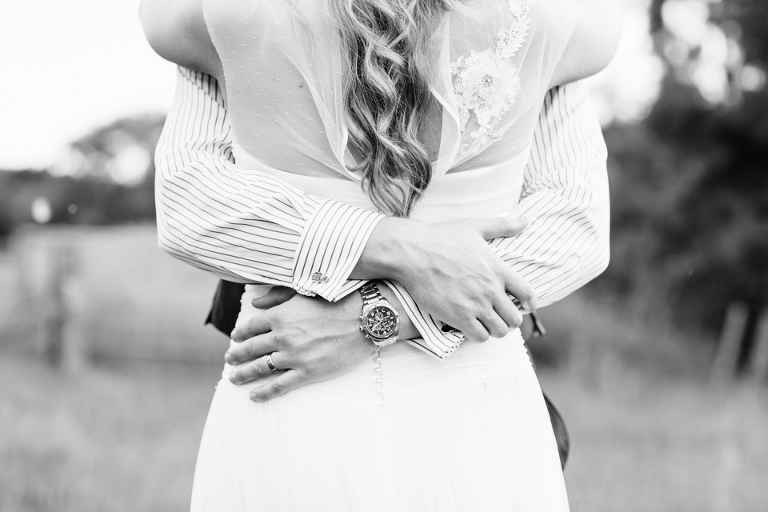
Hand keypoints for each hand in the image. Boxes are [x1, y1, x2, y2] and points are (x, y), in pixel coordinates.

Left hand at [226, 285, 416, 401]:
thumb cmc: (338, 301)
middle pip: (251, 348)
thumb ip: (277, 297)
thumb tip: (255, 303)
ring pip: (260, 368)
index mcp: (280, 316)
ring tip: (234, 378)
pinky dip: (264, 392)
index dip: (240, 333)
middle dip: (237, 355)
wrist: (365, 319)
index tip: (236, 338)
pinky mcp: (308, 372)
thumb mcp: (305, 292)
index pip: (251, 327)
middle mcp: (283, 336)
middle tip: (230, 359)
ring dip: (244, 374)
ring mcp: (294, 356)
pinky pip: (279, 386)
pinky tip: (254, 396)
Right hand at [353, 216, 534, 341]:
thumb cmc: (441, 237)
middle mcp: (491, 290)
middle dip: (510, 319)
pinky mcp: (458, 317)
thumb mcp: (474, 226)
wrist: (413, 252)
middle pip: (515, 318)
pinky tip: (470, 326)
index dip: (529, 303)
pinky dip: (478, 334)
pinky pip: (480, 337)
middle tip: (499, 316)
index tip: (525, 306)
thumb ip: (502, 225)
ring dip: (495, 329)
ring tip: (486, 323)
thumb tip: (526, 220)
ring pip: (499, 331)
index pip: (528, 294)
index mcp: (498, 269)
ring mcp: (475, 306)